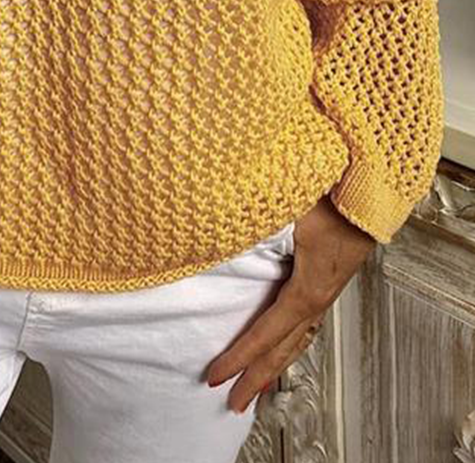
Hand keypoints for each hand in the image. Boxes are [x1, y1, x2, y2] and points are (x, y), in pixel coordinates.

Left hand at [204, 194, 375, 412]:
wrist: (372, 183)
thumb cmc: (334, 192)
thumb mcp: (288, 210)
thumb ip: (253, 226)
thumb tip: (214, 234)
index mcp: (308, 288)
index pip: (265, 332)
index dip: (239, 357)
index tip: (215, 376)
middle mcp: (319, 296)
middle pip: (283, 349)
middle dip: (256, 377)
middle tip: (232, 402)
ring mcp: (327, 289)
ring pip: (297, 339)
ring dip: (274, 366)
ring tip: (255, 387)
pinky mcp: (329, 278)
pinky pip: (305, 322)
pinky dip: (289, 342)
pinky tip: (283, 345)